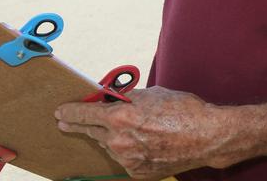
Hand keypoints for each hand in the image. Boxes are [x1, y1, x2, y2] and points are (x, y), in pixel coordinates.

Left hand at [55, 86, 234, 178]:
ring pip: (108, 145)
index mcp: (121, 116)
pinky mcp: (136, 172)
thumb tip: (110, 99)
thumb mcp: (152, 94)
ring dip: (108, 137)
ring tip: (123, 129)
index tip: (60, 112)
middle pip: (89, 131)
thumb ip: (127, 98)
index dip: (68, 112)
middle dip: (77, 125)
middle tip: (66, 122)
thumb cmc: (183, 110)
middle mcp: (119, 140)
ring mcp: (127, 159)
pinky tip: (141, 142)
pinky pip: (123, 158)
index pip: (83, 114)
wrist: (206, 136)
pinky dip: (127, 150)